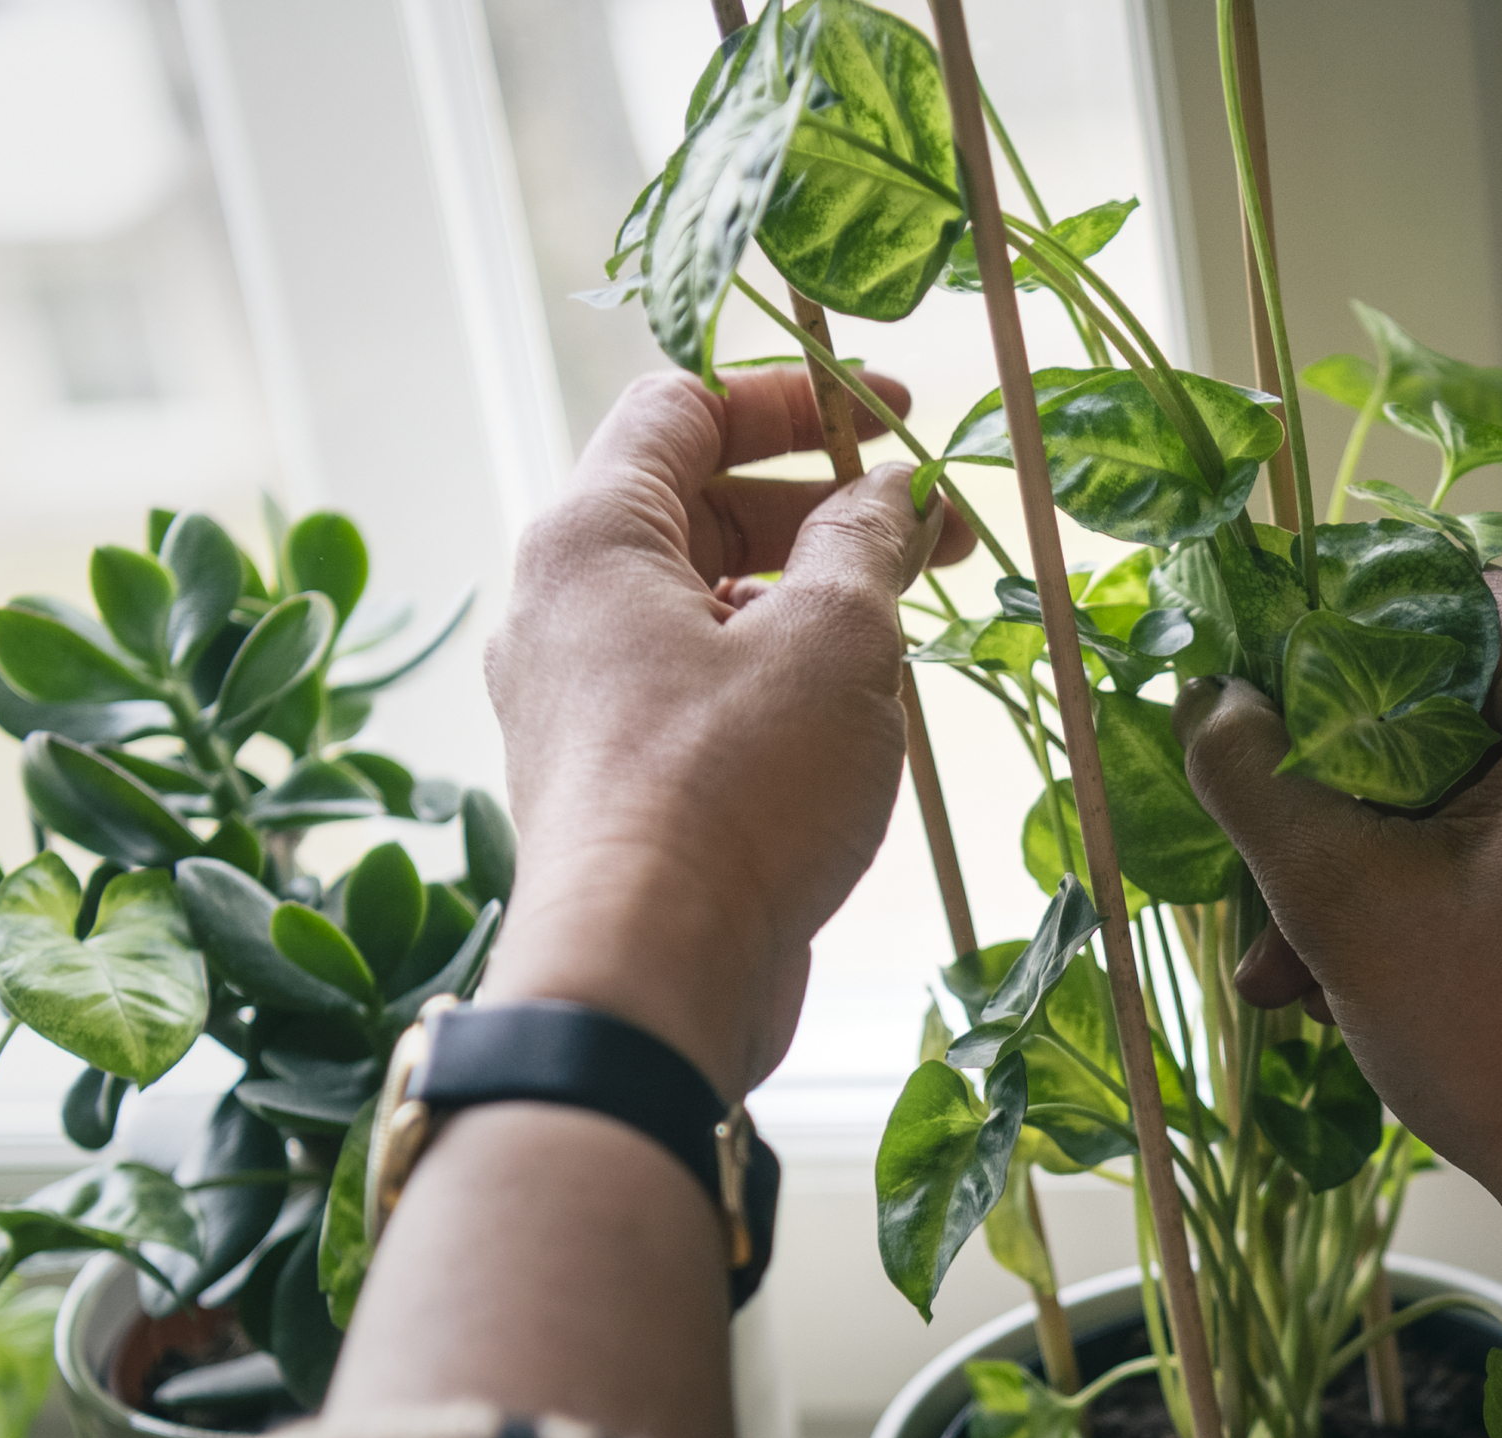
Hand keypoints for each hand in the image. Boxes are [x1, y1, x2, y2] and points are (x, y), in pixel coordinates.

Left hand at [483, 367, 972, 1095]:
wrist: (650, 979)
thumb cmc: (733, 792)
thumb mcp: (834, 641)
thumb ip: (867, 544)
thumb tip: (894, 494)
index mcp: (591, 538)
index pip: (680, 405)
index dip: (795, 395)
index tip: (894, 414)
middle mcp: (563, 610)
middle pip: (698, 506)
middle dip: (825, 510)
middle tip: (938, 539)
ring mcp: (581, 702)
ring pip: (705, 609)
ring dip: (811, 603)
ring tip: (906, 637)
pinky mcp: (614, 784)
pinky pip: (699, 693)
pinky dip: (776, 681)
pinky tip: (855, 723)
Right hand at [1175, 575, 1501, 1284]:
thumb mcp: (1348, 903)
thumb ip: (1255, 775)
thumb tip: (1206, 694)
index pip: (1429, 600)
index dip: (1318, 655)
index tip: (1240, 720)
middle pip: (1451, 695)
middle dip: (1340, 796)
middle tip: (1260, 878)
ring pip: (1478, 770)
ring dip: (1376, 856)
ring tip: (1290, 962)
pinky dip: (1444, 877)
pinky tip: (1355, 968)